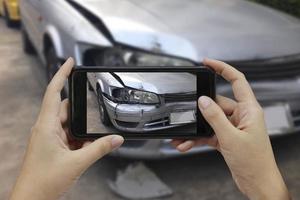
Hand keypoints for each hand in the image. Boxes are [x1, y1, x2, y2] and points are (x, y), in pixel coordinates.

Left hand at [10, 58, 123, 199]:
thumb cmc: (44, 182)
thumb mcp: (77, 163)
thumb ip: (99, 149)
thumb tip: (116, 139)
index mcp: (46, 126)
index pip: (53, 92)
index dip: (61, 74)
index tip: (70, 62)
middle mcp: (46, 128)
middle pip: (66, 108)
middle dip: (82, 111)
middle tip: (95, 112)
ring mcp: (49, 137)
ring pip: (69, 124)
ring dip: (81, 129)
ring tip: (91, 137)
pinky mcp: (52, 146)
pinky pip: (69, 136)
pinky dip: (79, 139)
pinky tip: (87, 148)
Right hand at [172, 59, 289, 199]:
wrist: (257, 183)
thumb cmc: (254, 162)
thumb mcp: (230, 137)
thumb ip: (215, 117)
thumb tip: (203, 101)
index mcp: (249, 110)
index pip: (237, 80)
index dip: (222, 68)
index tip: (207, 63)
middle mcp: (241, 116)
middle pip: (217, 103)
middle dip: (200, 110)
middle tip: (186, 114)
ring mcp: (233, 127)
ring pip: (210, 120)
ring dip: (196, 128)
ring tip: (182, 137)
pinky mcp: (227, 137)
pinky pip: (209, 133)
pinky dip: (198, 138)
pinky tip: (187, 144)